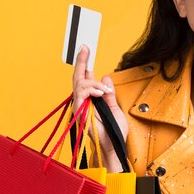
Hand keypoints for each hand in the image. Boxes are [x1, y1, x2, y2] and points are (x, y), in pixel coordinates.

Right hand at [72, 45, 128, 171]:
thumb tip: (106, 79)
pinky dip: (92, 90)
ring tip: (105, 91)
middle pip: (78, 77)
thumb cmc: (114, 131)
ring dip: (92, 83)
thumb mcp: (115, 108)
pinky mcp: (79, 113)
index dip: (84, 63)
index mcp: (91, 100)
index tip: (86, 49)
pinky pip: (81, 95)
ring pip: (79, 84)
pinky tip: (101, 93)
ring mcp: (80, 107)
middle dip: (81, 61)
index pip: (85, 78)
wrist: (114, 146)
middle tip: (85, 48)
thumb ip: (109, 95)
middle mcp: (83, 102)